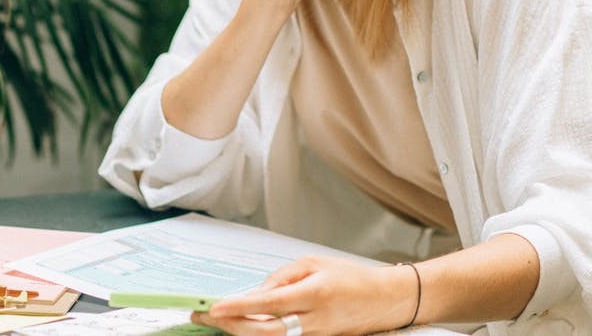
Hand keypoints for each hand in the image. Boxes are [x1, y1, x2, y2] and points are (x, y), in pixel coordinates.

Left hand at [191, 255, 416, 335]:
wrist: (386, 300)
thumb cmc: (351, 277)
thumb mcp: (314, 263)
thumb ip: (282, 276)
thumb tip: (256, 292)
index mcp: (314, 294)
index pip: (268, 303)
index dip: (238, 307)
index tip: (214, 307)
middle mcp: (314, 320)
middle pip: (264, 331)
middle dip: (231, 325)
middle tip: (205, 316)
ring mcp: (316, 335)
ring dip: (241, 331)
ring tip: (218, 321)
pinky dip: (260, 333)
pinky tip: (243, 325)